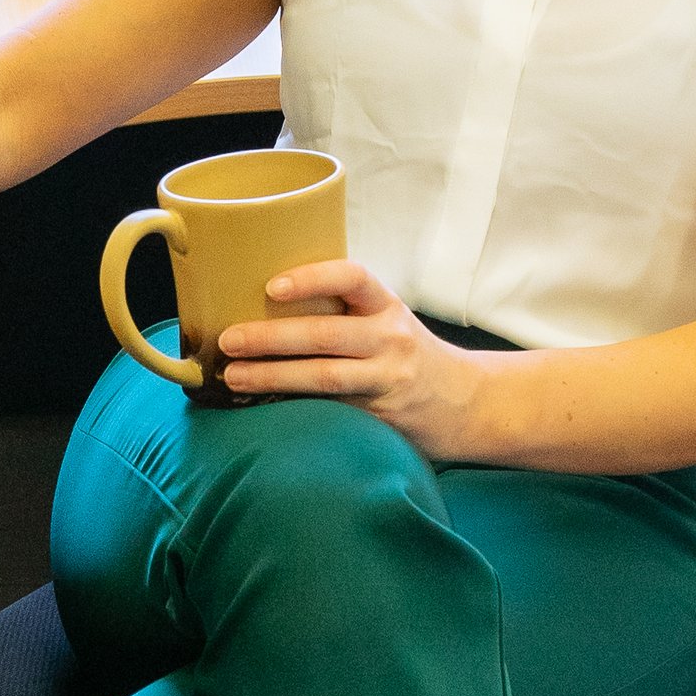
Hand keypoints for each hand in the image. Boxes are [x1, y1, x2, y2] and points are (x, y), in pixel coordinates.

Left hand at [217, 259, 495, 460]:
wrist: (466, 403)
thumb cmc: (407, 354)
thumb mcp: (387, 320)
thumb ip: (343, 311)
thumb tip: (261, 300)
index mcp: (387, 306)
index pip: (352, 278)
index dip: (312, 278)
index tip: (272, 286)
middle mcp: (390, 340)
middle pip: (326, 335)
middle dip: (271, 338)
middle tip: (228, 340)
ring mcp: (387, 380)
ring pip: (325, 378)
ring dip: (273, 377)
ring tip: (234, 376)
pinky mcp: (381, 417)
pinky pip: (330, 409)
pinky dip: (293, 407)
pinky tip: (260, 407)